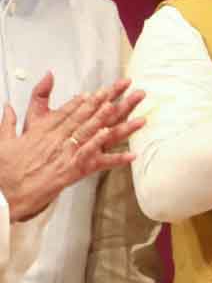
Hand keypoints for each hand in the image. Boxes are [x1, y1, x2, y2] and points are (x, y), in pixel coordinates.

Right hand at [0, 75, 144, 221]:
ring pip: (92, 133)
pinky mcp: (74, 171)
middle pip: (83, 116)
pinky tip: (128, 151)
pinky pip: (97, 162)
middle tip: (119, 90)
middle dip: (102, 102)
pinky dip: (113, 156)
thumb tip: (7, 106)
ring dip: (111, 121)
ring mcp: (67, 154)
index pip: (66, 111)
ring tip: (126, 110)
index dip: (82, 101)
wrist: (6, 192)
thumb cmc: (5, 168)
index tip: (95, 92)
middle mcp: (57, 139)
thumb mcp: (3, 140)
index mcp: (42, 130)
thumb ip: (8, 120)